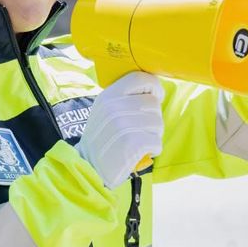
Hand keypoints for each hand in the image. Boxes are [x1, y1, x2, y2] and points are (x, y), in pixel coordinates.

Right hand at [76, 72, 163, 188]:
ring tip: (138, 142)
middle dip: (153, 118)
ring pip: (158, 123)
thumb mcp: (105, 111)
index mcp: (108, 95)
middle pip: (153, 103)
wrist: (89, 168)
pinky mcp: (132, 143)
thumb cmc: (102, 140)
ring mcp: (123, 124)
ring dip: (153, 135)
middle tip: (140, 131)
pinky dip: (153, 149)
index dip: (154, 87)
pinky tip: (140, 153)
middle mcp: (114, 106)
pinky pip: (157, 141)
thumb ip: (124, 98)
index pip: (140, 78)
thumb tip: (153, 89)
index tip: (155, 97)